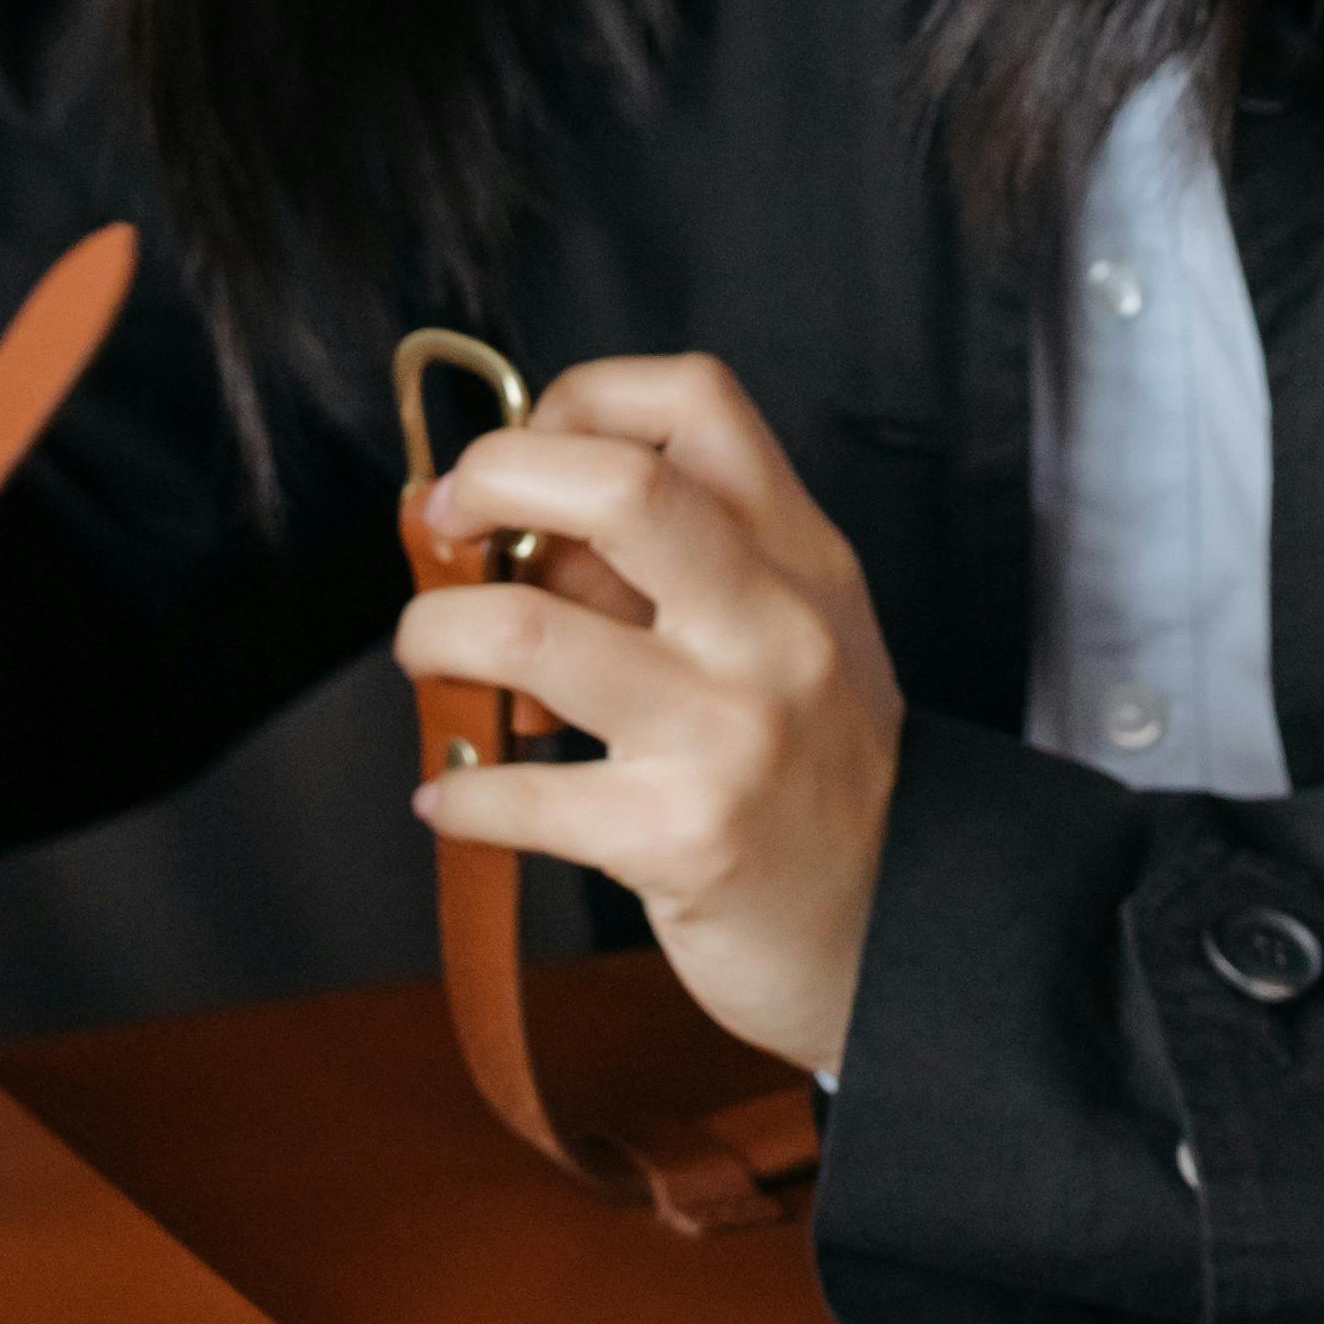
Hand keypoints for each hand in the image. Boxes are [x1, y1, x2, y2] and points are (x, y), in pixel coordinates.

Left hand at [403, 359, 903, 1082]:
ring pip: (527, 632)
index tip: (521, 458)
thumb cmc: (812, 766)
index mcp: (796, 552)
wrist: (892, 924)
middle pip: (619, 485)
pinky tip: (455, 795)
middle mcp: (771, 626)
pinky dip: (456, 790)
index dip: (578, 399)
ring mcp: (728, 732)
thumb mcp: (780, 633)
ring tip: (431, 659)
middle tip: (448, 523)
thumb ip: (665, 571)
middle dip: (493, 479)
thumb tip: (504, 527)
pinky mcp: (680, 838)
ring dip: (434, 635)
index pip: (694, 400)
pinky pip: (515, 794)